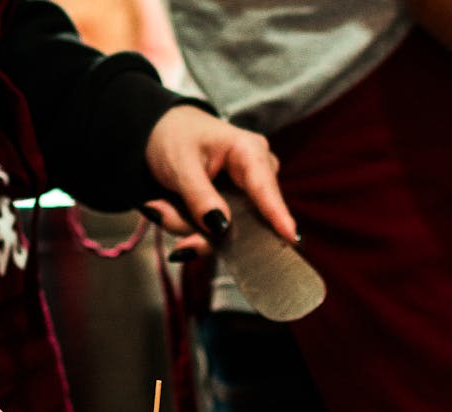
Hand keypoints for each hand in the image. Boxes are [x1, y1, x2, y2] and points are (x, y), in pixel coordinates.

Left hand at [141, 105, 296, 256]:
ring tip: (159, 206)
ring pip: (226, 228)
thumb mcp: (180, 165)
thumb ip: (199, 197)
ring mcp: (248, 192)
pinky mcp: (235, 207)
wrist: (164, 132)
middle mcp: (257, 173)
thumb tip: (221, 226)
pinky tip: (166, 208)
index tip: (292, 238)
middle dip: (201, 227)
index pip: (265, 188)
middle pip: (245, 218)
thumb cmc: (174, 138)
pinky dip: (187, 225)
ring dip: (188, 225)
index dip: (277, 215)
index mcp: (250, 152)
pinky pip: (215, 229)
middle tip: (159, 213)